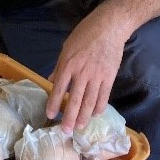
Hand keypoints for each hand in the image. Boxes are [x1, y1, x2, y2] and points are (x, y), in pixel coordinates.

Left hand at [46, 11, 125, 132]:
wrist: (108, 28)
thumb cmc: (84, 35)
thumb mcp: (66, 48)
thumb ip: (60, 66)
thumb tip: (51, 81)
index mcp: (68, 64)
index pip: (59, 88)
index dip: (54, 103)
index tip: (50, 115)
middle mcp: (82, 73)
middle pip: (74, 99)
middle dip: (69, 117)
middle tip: (65, 131)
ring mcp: (97, 76)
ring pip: (89, 102)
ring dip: (84, 117)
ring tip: (79, 128)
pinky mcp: (109, 78)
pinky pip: (104, 97)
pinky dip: (99, 107)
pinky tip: (94, 115)